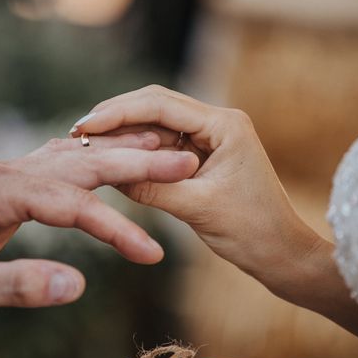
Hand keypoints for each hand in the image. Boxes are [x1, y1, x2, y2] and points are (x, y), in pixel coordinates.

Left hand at [0, 132, 198, 321]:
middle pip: (85, 161)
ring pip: (77, 152)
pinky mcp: (13, 178)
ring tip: (161, 144)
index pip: (74, 206)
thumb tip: (79, 285)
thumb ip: (19, 284)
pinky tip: (110, 152)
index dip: (116, 229)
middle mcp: (11, 171)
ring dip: (120, 149)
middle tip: (185, 160)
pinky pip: (63, 158)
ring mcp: (12, 170)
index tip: (152, 254)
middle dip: (137, 163)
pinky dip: (95, 154)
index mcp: (2, 191)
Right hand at [69, 86, 318, 282]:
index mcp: (223, 125)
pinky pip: (163, 147)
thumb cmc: (250, 232)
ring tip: (88, 145)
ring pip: (156, 126)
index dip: (118, 113)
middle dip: (116, 117)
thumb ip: (150, 187)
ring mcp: (210, 138)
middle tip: (78, 133)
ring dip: (124, 134)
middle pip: (156, 106)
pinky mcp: (203, 156)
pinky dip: (138, 152)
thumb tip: (106, 173)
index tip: (85, 127)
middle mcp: (217, 123)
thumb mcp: (196, 208)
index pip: (160, 105)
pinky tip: (113, 159)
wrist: (280, 253)